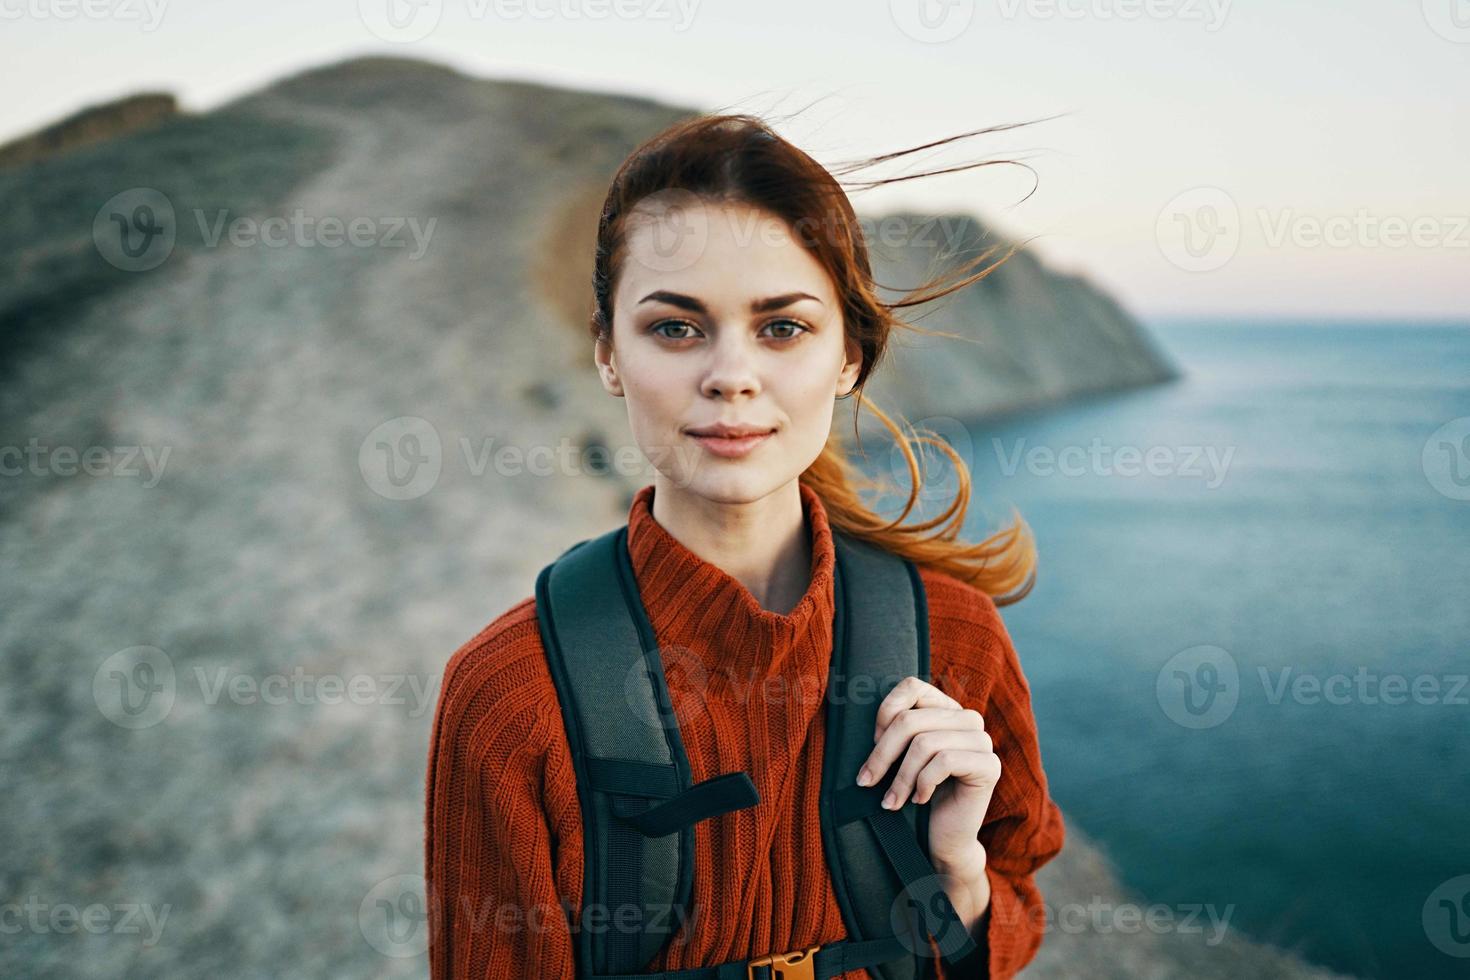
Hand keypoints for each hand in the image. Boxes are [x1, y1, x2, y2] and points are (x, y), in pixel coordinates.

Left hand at [855, 675, 999, 876]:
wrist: (944, 838)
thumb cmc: (917, 794)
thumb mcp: (901, 756)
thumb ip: (894, 730)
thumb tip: (863, 716)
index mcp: (947, 709)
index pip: (912, 686)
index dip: (886, 712)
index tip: (873, 742)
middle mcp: (968, 719)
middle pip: (910, 720)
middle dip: (882, 754)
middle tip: (866, 780)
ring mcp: (982, 741)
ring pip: (924, 743)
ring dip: (900, 777)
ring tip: (891, 800)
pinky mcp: (989, 766)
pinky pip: (944, 762)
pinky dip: (923, 783)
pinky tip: (920, 799)